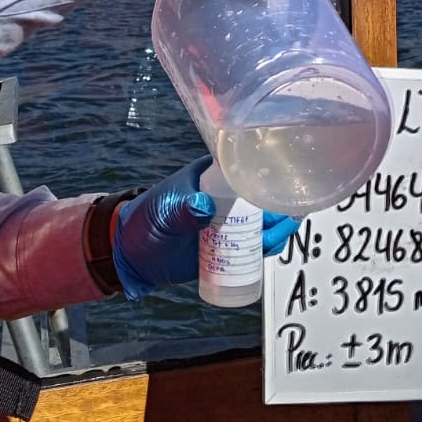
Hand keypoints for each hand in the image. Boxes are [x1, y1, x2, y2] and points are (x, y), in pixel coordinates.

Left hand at [111, 157, 303, 299]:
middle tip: (287, 215)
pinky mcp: (229, 245)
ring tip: (279, 233)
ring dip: (276, 227)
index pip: (245, 166)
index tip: (284, 180)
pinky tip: (271, 248)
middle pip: (262, 196)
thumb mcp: (163, 213)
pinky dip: (266, 247)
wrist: (134, 255)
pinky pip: (253, 245)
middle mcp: (227, 196)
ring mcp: (230, 221)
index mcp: (212, 176)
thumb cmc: (146, 221)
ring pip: (263, 221)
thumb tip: (204, 207)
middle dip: (279, 204)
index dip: (268, 171)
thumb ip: (182, 210)